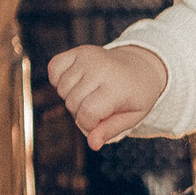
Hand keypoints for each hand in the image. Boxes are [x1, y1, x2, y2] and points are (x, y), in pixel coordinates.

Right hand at [48, 39, 169, 149]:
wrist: (141, 67)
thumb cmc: (136, 96)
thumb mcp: (132, 117)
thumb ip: (110, 130)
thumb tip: (93, 144)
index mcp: (116, 87)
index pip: (87, 113)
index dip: (89, 124)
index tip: (100, 123)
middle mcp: (101, 69)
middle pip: (72, 103)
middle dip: (81, 112)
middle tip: (99, 108)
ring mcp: (88, 57)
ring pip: (62, 89)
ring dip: (72, 97)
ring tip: (90, 94)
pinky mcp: (78, 51)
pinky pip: (54, 68)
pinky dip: (59, 79)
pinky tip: (76, 82)